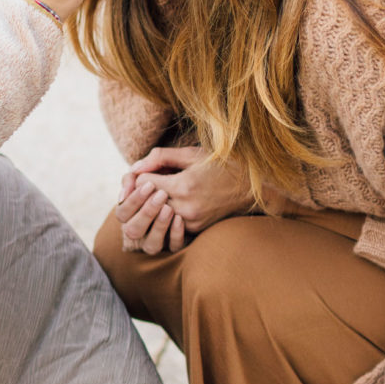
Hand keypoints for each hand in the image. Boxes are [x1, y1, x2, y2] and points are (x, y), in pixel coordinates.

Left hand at [115, 146, 254, 254]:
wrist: (250, 189)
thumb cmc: (220, 165)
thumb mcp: (191, 154)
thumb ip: (160, 157)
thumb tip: (134, 167)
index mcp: (183, 186)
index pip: (142, 183)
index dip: (141, 175)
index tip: (149, 170)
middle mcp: (185, 207)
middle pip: (145, 201)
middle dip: (143, 190)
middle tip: (149, 180)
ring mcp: (189, 222)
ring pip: (155, 214)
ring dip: (153, 203)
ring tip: (161, 191)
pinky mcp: (194, 230)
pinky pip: (168, 223)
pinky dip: (166, 213)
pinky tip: (173, 201)